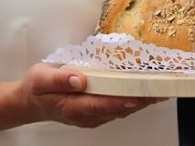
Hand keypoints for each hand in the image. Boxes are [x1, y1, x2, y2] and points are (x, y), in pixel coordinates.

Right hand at [20, 63, 163, 127]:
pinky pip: (119, 106)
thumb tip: (79, 79)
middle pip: (117, 108)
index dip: (120, 100)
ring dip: (141, 99)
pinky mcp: (98, 112)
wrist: (32, 102)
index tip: (138, 95)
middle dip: (140, 99)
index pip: (100, 105)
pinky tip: (146, 88)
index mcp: (72, 107)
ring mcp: (94, 116)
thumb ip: (59, 79)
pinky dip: (134, 97)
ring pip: (122, 108)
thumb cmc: (37, 88)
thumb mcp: (40, 78)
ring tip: (161, 86)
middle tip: (162, 87)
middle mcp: (86, 115)